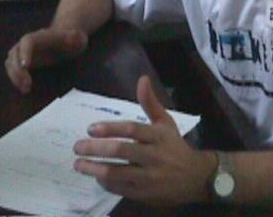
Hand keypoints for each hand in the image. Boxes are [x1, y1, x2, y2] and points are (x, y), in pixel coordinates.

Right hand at [5, 28, 87, 93]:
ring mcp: (22, 51)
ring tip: (26, 89)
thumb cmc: (72, 40)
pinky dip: (15, 79)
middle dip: (18, 70)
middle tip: (27, 84)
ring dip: (15, 76)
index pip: (27, 41)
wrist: (66, 40)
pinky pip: (12, 70)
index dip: (24, 52)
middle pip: (14, 54)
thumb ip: (76, 39)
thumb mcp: (78, 39)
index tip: (25, 66)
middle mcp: (26, 42)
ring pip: (10, 63)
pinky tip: (25, 88)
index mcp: (40, 36)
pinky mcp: (21, 61)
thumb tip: (75, 39)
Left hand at [73, 75, 216, 205]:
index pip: (132, 129)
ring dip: (95, 169)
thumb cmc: (174, 146)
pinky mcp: (146, 194)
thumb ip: (150, 102)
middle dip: (96, 148)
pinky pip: (121, 188)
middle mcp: (154, 155)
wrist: (194, 178)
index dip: (110, 128)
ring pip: (119, 172)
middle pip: (122, 151)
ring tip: (79, 164)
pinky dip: (106, 182)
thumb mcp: (166, 122)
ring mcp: (150, 177)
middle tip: (77, 147)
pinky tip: (96, 176)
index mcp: (159, 136)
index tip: (91, 128)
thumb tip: (142, 79)